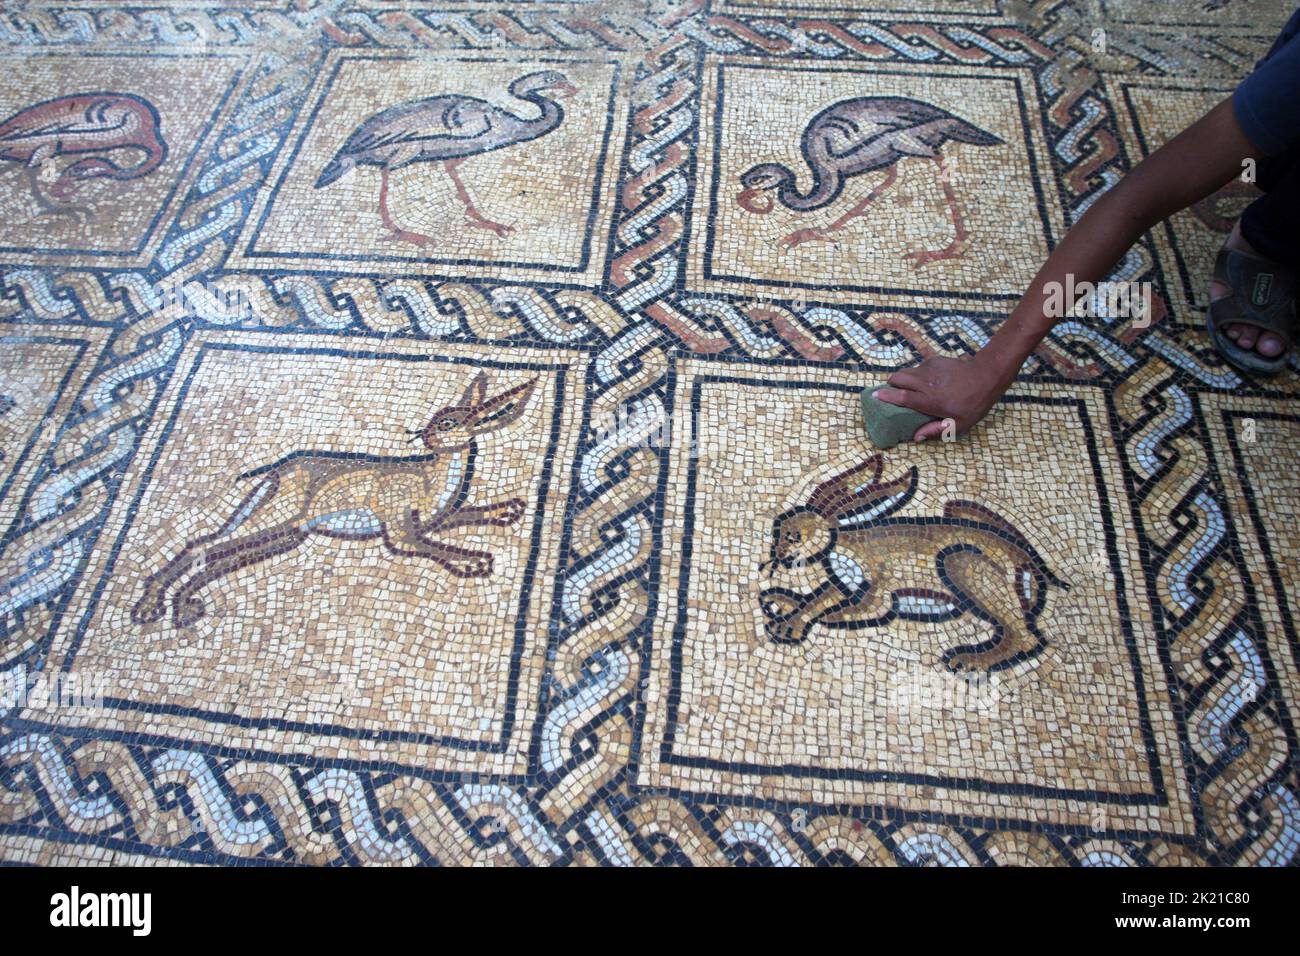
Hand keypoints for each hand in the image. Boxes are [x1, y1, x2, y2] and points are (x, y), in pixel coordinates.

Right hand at [873, 354, 1013, 441]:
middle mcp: (926, 383)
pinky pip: (919, 367)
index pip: (901, 397)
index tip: (875, 396)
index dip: (886, 396)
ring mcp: (930, 369)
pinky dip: (918, 373)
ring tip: (910, 387)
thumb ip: (936, 430)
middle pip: (898, 378)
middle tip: (894, 392)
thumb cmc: (974, 403)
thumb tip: (916, 437)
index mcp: (930, 400)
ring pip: (907, 371)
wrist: (986, 376)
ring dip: (904, 379)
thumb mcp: (959, 424)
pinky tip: (929, 380)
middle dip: (891, 384)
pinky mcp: (935, 360)